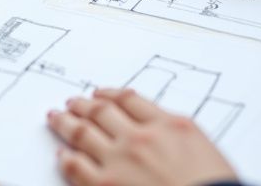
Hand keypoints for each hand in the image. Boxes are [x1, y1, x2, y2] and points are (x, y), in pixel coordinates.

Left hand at [48, 88, 237, 185]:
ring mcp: (119, 161)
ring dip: (66, 122)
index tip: (99, 93)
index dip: (109, 94)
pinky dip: (66, 157)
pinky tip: (62, 154)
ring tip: (57, 117)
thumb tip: (156, 128)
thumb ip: (174, 132)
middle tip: (72, 102)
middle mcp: (140, 138)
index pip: (129, 100)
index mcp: (167, 125)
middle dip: (83, 105)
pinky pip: (76, 166)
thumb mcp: (203, 147)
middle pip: (101, 111)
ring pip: (83, 132)